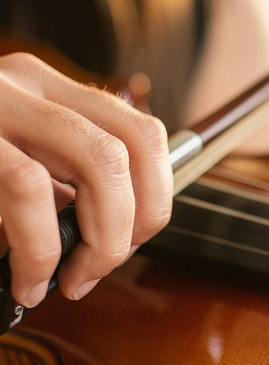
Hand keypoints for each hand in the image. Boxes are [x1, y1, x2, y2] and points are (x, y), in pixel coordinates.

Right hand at [0, 51, 171, 305]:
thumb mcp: (5, 164)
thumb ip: (53, 183)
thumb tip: (109, 234)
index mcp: (41, 90)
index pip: (142, 132)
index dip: (156, 198)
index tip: (129, 245)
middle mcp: (22, 83)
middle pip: (134, 144)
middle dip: (137, 223)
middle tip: (100, 270)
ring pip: (98, 162)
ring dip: (102, 237)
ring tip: (69, 281)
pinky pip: (29, 188)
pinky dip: (42, 248)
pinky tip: (28, 279)